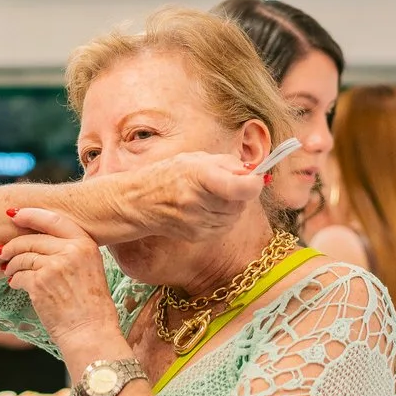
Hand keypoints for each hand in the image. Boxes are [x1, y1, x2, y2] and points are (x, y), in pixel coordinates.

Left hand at [0, 207, 121, 346]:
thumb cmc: (91, 306)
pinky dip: (14, 279)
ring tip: (8, 271)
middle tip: (2, 251)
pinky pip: (19, 275)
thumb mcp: (90, 268)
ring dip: (11, 264)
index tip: (15, 215)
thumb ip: (71, 250)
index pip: (54, 219)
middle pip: (32, 238)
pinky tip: (14, 283)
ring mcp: (54, 266)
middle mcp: (71, 251)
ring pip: (22, 256)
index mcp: (86, 244)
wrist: (90, 332)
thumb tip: (42, 240)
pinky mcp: (40, 283)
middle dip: (13, 244)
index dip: (31, 215)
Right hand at [136, 152, 267, 240]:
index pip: (240, 187)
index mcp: (199, 175)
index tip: (256, 178)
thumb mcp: (195, 159)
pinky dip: (221, 218)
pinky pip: (225, 227)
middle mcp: (197, 200)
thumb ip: (227, 164)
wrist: (138, 202)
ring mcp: (197, 221)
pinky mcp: (197, 236)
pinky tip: (204, 209)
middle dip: (240, 192)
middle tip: (222, 183)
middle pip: (241, 201)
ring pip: (235, 216)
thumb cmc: (169, 175)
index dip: (254, 184)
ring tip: (209, 196)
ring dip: (231, 206)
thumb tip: (255, 172)